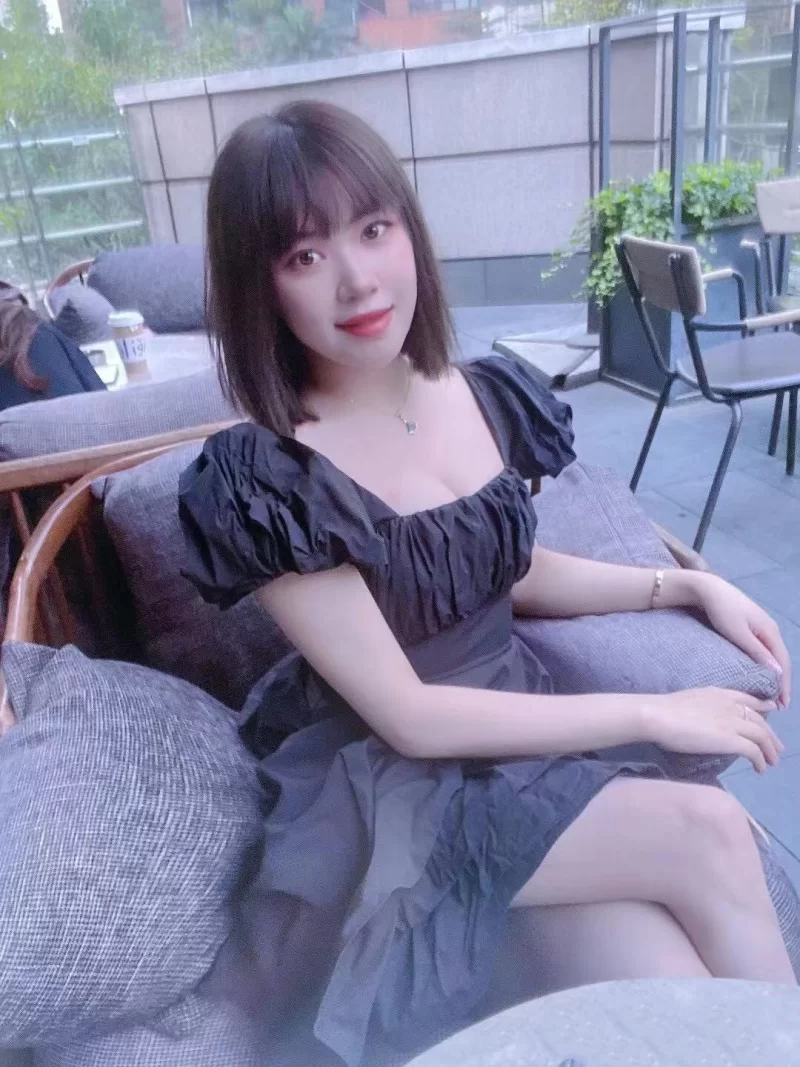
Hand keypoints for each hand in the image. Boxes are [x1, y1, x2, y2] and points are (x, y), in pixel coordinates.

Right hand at [642, 688, 781, 773]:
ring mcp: (732, 722)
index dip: (763, 706)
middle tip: (777, 747)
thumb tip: (704, 717)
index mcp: (719, 694)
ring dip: (770, 751)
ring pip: (762, 736)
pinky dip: (760, 761)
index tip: (771, 710)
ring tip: (772, 762)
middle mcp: (730, 706)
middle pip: (760, 721)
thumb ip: (704, 706)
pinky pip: (754, 751)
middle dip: (771, 735)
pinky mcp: (731, 740)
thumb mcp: (689, 699)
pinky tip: (760, 769)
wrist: (658, 716)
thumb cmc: (663, 710)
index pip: (748, 700)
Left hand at [692, 573, 790, 707]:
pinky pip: (764, 649)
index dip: (785, 684)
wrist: (708, 588)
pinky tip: (760, 671)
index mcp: (770, 631)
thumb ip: (757, 652)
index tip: (784, 704)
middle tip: (780, 704)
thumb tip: (778, 672)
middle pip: (781, 659)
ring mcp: (761, 626)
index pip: (783, 662)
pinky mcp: (751, 626)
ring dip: (775, 674)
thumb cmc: (722, 611)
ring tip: (772, 692)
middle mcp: (770, 629)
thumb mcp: (739, 634)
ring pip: (773, 654)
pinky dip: (766, 663)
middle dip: (782, 682)